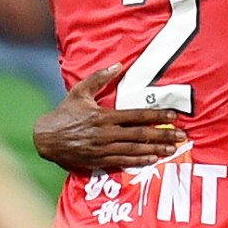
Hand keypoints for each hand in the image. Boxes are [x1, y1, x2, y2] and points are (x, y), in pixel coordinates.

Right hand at [32, 64, 184, 170]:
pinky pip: (122, 162)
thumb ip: (100, 77)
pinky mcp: (98, 161)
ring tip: (173, 150)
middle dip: (163, 135)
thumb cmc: (65, 112)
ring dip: (155, 150)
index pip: (137, 116)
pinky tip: (152, 160)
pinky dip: (139, 161)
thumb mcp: (80, 90)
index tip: (174, 117)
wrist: (45, 138)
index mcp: (104, 116)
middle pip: (140, 134)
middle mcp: (106, 133)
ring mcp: (103, 149)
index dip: (157, 116)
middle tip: (182, 136)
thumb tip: (119, 64)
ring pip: (134, 150)